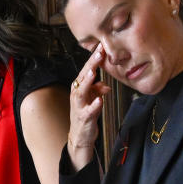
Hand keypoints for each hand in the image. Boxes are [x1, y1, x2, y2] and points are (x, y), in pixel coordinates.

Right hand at [67, 43, 110, 168]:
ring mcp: (79, 106)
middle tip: (99, 52)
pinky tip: (100, 101)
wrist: (80, 136)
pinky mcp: (83, 118)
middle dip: (91, 64)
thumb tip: (106, 85)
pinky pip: (88, 111)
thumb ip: (98, 89)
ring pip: (81, 91)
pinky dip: (94, 105)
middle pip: (83, 76)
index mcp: (79, 88)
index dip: (94, 58)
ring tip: (92, 72)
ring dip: (87, 81)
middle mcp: (77, 94)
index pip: (87, 69)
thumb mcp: (93, 99)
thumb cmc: (85, 115)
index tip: (101, 46)